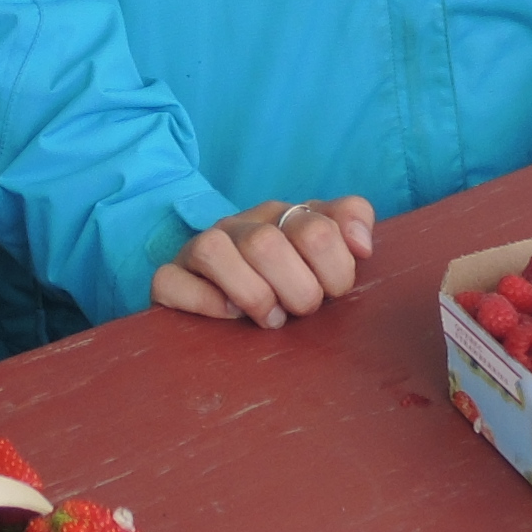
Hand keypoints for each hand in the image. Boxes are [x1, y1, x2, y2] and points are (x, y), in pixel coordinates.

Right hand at [149, 195, 376, 326]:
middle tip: (301, 310)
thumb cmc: (287, 278)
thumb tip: (361, 243)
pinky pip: (172, 282)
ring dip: (252, 296)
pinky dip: (205, 302)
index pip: (317, 229)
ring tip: (271, 317)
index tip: (333, 292)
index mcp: (282, 214)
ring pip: (214, 251)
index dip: (336, 271)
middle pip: (265, 244)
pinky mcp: (169, 278)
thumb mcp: (324, 249)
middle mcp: (239, 225)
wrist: (223, 295)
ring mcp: (199, 248)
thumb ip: (351, 223)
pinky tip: (230, 315)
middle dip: (296, 291)